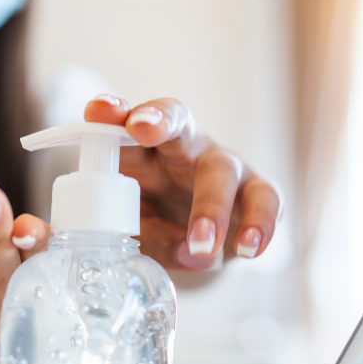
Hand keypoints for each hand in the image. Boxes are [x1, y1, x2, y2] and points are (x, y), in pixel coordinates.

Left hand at [85, 94, 282, 270]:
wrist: (198, 251)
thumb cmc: (156, 229)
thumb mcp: (138, 236)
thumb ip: (151, 240)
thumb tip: (192, 253)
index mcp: (141, 155)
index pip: (123, 127)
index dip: (112, 114)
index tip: (96, 111)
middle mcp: (182, 150)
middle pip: (176, 121)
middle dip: (159, 119)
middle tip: (140, 128)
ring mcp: (222, 167)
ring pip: (221, 167)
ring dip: (210, 205)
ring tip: (201, 243)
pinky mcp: (256, 190)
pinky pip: (266, 197)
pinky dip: (259, 222)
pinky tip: (249, 249)